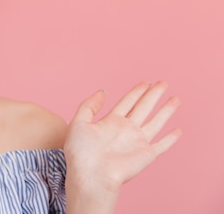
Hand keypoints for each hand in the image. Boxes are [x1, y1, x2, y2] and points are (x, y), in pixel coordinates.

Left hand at [64, 81, 181, 196]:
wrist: (90, 175)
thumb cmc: (81, 153)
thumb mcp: (79, 122)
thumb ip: (89, 106)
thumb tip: (103, 91)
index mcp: (111, 122)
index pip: (128, 102)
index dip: (137, 91)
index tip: (146, 81)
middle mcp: (126, 130)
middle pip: (144, 107)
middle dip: (154, 94)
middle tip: (164, 83)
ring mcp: (137, 142)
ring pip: (156, 121)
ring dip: (166, 110)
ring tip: (175, 98)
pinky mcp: (146, 154)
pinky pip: (162, 144)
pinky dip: (171, 138)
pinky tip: (178, 130)